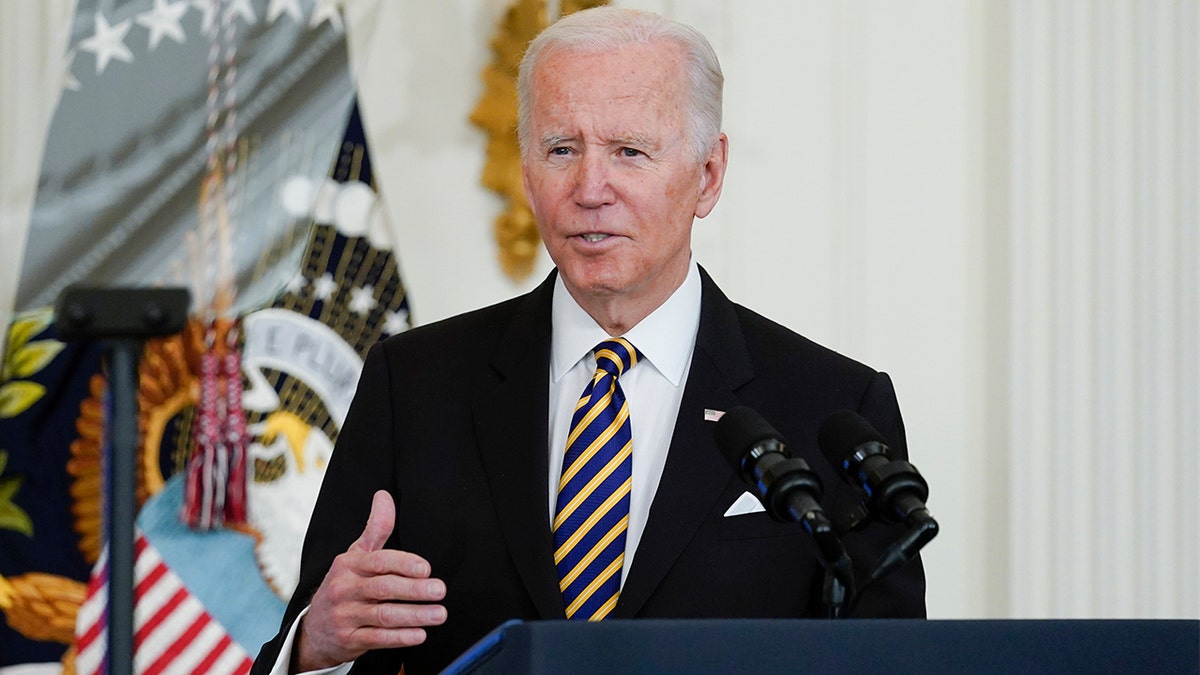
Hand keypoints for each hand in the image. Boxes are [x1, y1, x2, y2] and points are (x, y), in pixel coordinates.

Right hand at [296, 490, 446, 670]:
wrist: (314, 630)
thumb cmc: (343, 586)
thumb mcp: (355, 556)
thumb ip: (375, 528)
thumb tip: (384, 496)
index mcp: (349, 565)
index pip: (378, 562)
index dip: (403, 564)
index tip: (426, 568)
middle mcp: (345, 589)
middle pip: (383, 588)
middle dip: (414, 590)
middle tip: (440, 590)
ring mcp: (345, 616)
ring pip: (383, 615)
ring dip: (414, 615)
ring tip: (439, 614)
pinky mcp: (349, 640)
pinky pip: (378, 638)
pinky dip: (400, 637)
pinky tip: (420, 634)